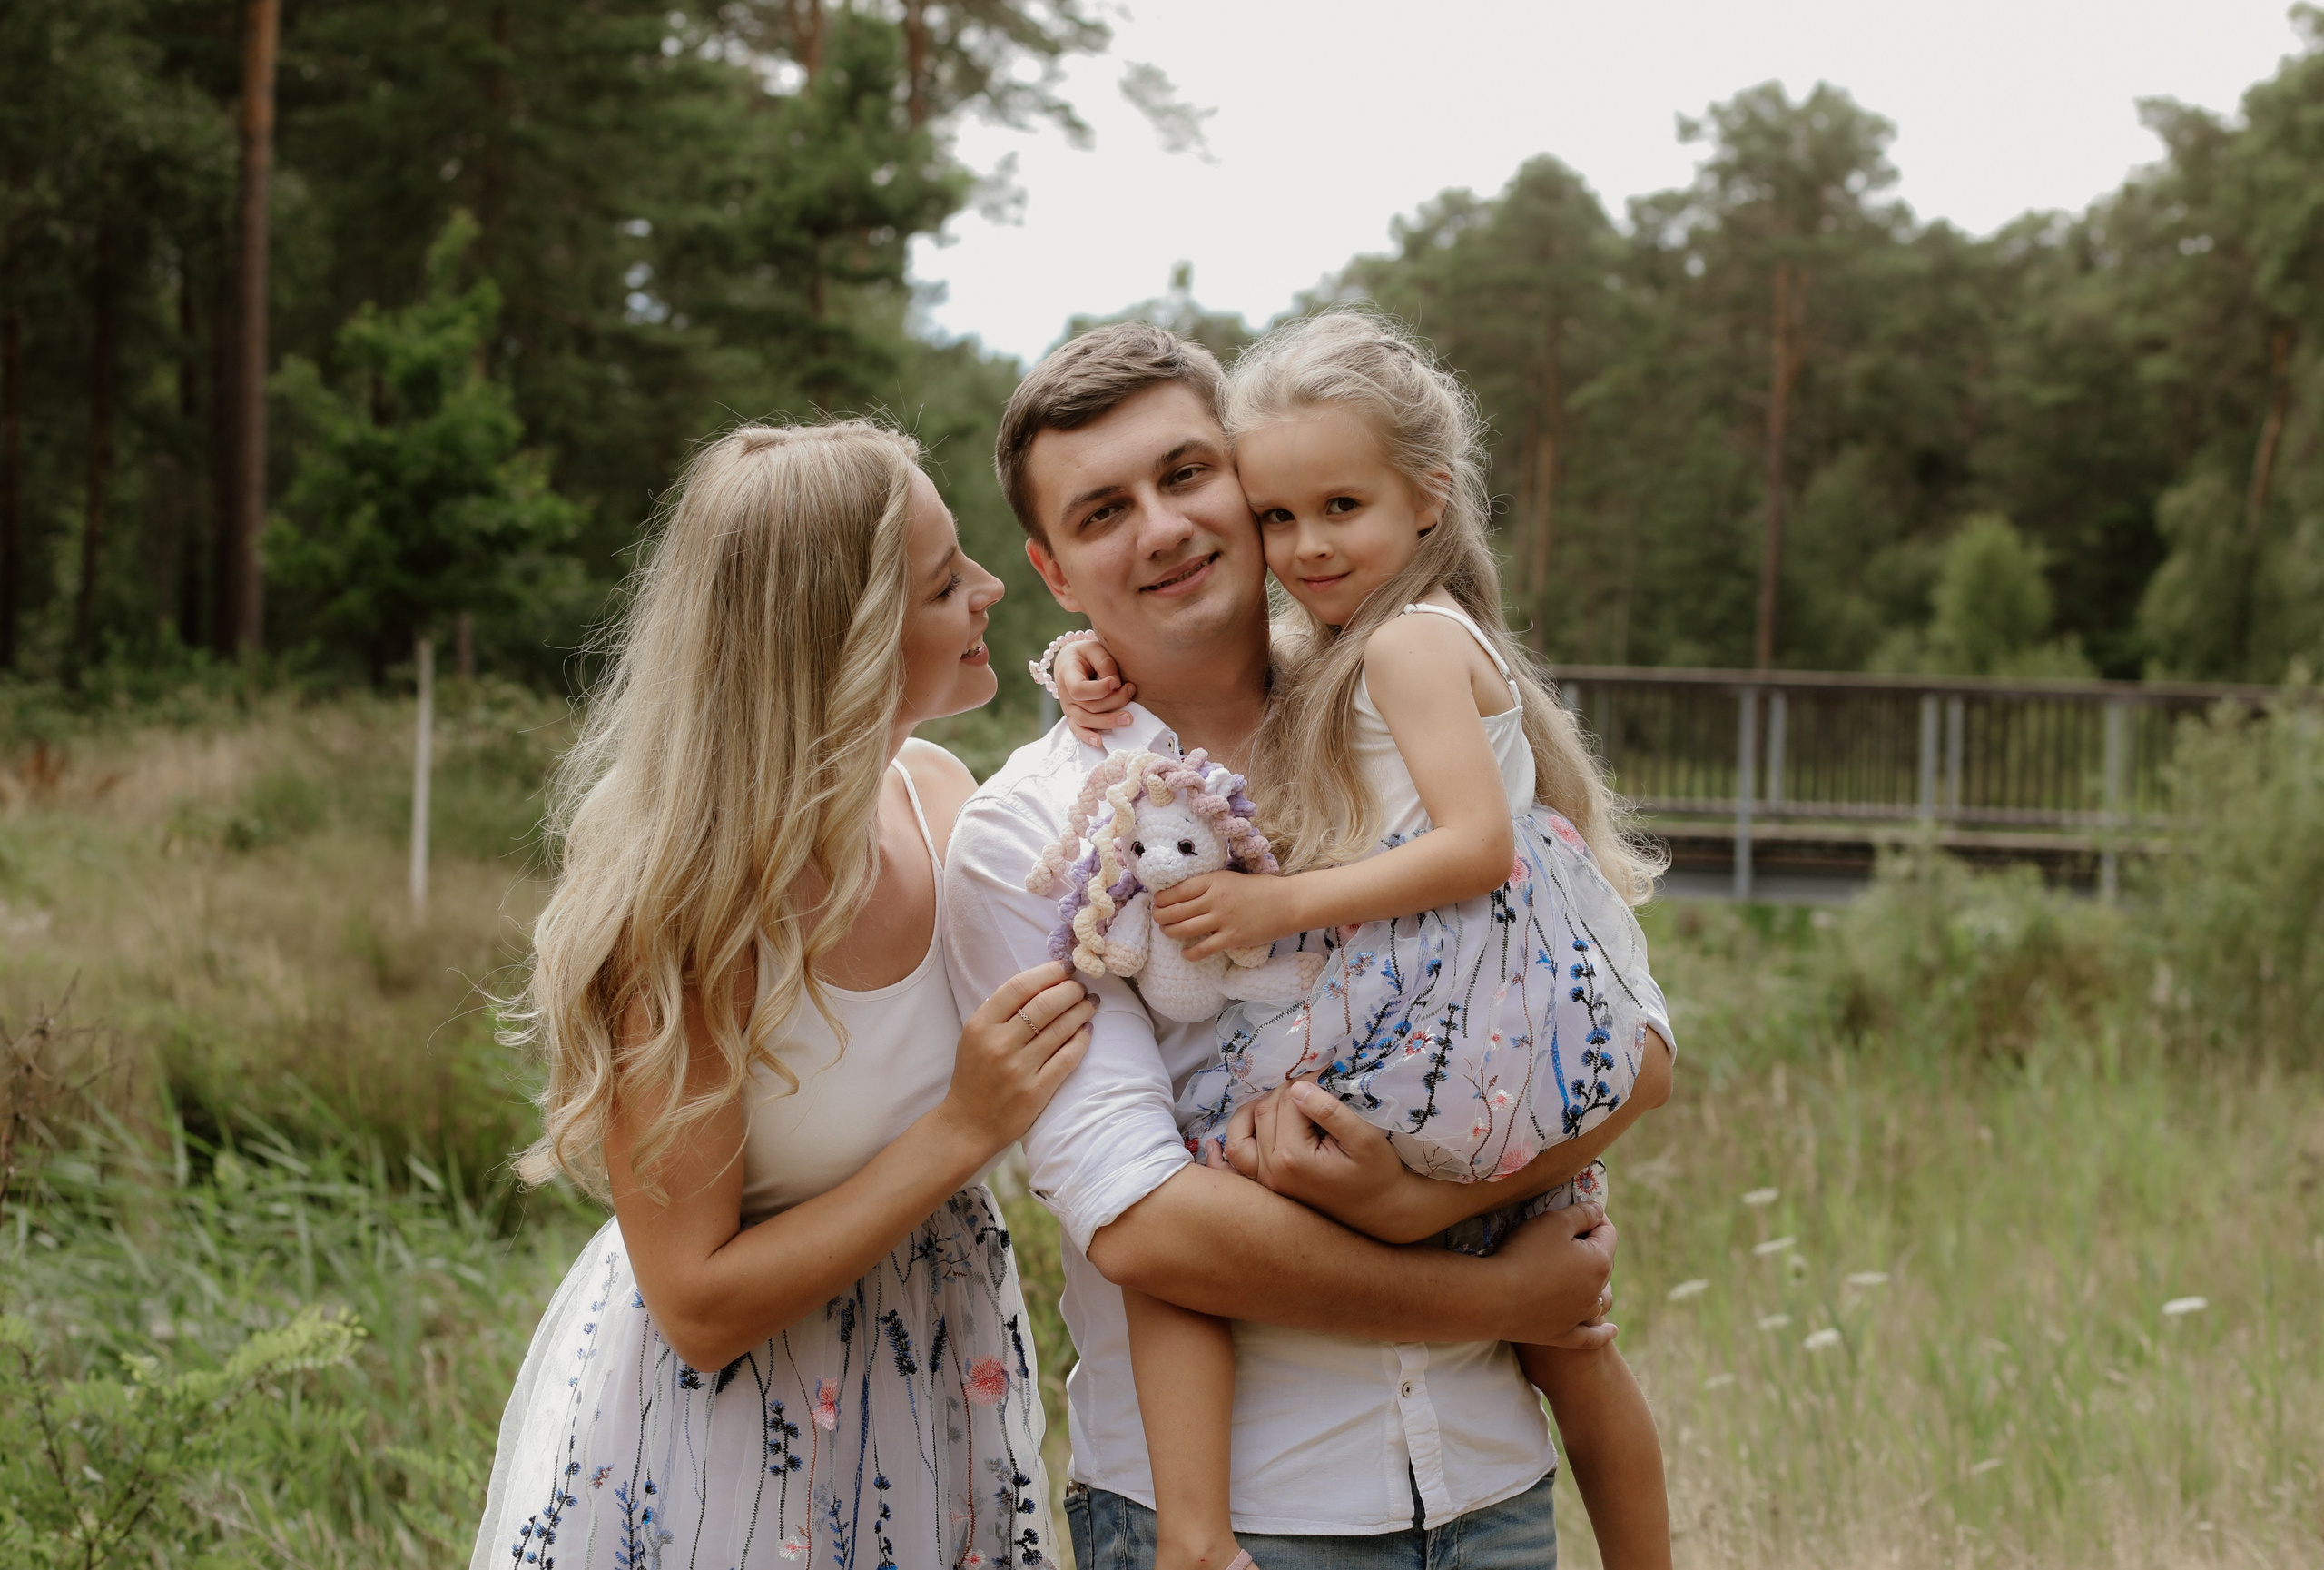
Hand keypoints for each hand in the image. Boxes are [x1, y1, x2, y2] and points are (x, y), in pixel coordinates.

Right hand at [937, 962, 1094, 1153]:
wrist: (969, 1123)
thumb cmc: (975, 1074)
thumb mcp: (975, 1035)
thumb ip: (1001, 1010)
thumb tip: (1043, 981)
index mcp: (981, 1025)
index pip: (1019, 986)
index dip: (1047, 972)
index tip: (1065, 967)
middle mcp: (999, 1044)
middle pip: (1045, 1004)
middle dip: (1070, 990)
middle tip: (1081, 987)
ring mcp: (1018, 1069)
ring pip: (1060, 1029)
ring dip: (1081, 1010)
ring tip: (1090, 1002)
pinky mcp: (1036, 1091)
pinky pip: (1067, 1058)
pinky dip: (1081, 1039)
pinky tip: (1087, 1029)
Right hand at [1056, 637, 1134, 745]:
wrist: (1068, 662)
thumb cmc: (1085, 654)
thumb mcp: (1093, 649)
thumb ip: (1104, 664)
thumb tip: (1116, 684)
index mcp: (1067, 674)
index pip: (1079, 689)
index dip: (1099, 689)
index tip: (1117, 681)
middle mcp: (1065, 694)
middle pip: (1089, 706)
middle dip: (1114, 701)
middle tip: (1131, 690)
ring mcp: (1068, 707)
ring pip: (1086, 720)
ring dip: (1108, 721)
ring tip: (1128, 718)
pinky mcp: (1073, 716)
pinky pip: (1078, 730)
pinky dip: (1087, 737)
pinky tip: (1100, 742)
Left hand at [1151, 870, 1304, 959]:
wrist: (1288, 903)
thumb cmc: (1261, 888)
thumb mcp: (1231, 877)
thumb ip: (1209, 884)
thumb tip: (1183, 892)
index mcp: (1214, 880)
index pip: (1178, 890)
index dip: (1162, 898)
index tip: (1157, 902)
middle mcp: (1215, 899)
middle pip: (1176, 910)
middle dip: (1160, 916)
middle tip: (1158, 918)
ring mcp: (1223, 919)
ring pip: (1184, 929)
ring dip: (1170, 932)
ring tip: (1167, 932)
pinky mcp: (1232, 938)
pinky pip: (1203, 948)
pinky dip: (1189, 953)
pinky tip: (1185, 953)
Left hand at [1216, 1080, 1406, 1222]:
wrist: (1383, 1212)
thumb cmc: (1379, 1174)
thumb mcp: (1364, 1138)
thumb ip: (1329, 1110)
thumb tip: (1298, 1087)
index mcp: (1293, 1157)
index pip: (1287, 1102)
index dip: (1307, 1082)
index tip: (1325, 1073)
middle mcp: (1271, 1172)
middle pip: (1263, 1113)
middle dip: (1284, 1093)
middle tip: (1311, 1084)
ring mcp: (1266, 1184)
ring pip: (1239, 1137)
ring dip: (1252, 1113)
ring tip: (1275, 1100)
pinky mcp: (1268, 1190)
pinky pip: (1235, 1169)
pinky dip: (1224, 1155)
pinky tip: (1212, 1146)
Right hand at [1491, 1198, 1619, 1349]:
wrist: (1494, 1297)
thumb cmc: (1524, 1253)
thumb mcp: (1554, 1222)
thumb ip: (1581, 1213)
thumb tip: (1598, 1210)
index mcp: (1599, 1262)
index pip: (1608, 1233)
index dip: (1595, 1216)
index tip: (1579, 1209)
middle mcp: (1596, 1292)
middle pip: (1604, 1263)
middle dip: (1592, 1247)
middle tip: (1568, 1236)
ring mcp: (1580, 1317)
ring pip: (1601, 1300)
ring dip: (1599, 1286)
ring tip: (1587, 1276)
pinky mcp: (1563, 1335)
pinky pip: (1591, 1337)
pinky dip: (1603, 1333)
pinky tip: (1611, 1331)